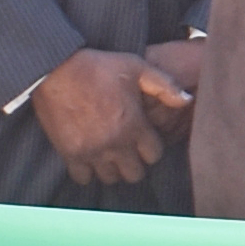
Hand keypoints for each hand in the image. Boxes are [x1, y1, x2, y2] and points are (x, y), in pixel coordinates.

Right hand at [28, 44, 186, 190]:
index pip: (154, 155)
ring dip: (112, 169)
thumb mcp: (137, 67)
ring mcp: (92, 151)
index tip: (144, 139)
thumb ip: (165, 86)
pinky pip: (83, 178)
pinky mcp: (70, 153)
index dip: (151, 148)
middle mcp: (115, 143)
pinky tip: (89, 158)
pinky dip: (87, 172)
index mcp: (134, 125)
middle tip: (128, 151)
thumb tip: (187, 100)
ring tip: (109, 155)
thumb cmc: (98, 66)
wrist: (56, 68)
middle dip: (135, 163)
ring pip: (110, 179)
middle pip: (135, 174)